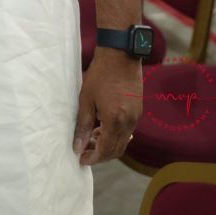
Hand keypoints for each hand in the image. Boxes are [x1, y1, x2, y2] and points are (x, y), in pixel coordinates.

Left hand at [73, 50, 141, 164]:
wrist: (120, 55)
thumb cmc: (100, 75)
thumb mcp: (86, 99)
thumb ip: (83, 125)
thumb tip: (77, 146)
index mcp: (115, 121)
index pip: (105, 150)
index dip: (93, 158)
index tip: (81, 159)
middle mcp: (129, 123)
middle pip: (116, 150)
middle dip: (100, 154)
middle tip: (84, 151)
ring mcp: (136, 117)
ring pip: (122, 141)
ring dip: (107, 144)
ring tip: (90, 138)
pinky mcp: (138, 110)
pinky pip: (127, 131)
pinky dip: (114, 134)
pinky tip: (102, 127)